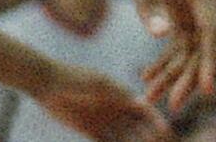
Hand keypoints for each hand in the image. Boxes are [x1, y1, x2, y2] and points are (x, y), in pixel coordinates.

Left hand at [34, 68, 167, 141]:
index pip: (144, 110)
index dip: (156, 121)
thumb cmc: (76, 79)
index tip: (167, 133)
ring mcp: (105, 121)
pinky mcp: (91, 131)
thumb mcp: (99, 85)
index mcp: (122, 94)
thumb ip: (119, 95)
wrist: (48, 84)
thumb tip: (142, 104)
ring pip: (126, 138)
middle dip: (150, 138)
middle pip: (139, 127)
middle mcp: (117, 109)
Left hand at [108, 0, 215, 111]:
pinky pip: (178, 42)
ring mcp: (193, 3)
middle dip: (188, 76)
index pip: (211, 29)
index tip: (205, 88)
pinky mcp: (180, 9)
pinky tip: (147, 77)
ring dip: (174, 73)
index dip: (210, 61)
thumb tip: (161, 35)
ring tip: (150, 97)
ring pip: (190, 48)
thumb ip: (147, 0)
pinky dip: (165, 60)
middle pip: (203, 44)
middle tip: (172, 105)